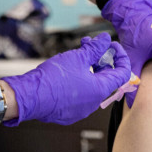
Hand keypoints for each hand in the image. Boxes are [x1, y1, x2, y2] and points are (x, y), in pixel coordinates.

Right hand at [2, 32, 130, 125]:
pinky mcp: (69, 112)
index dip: (120, 57)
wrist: (28, 97)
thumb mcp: (77, 57)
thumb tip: (105, 40)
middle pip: (106, 78)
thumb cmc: (52, 79)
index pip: (122, 73)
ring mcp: (81, 109)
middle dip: (100, 59)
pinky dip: (79, 80)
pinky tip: (68, 69)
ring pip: (92, 85)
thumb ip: (95, 48)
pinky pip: (80, 94)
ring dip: (88, 68)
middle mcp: (94, 103)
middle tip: (91, 46)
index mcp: (100, 90)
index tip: (111, 46)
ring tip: (76, 54)